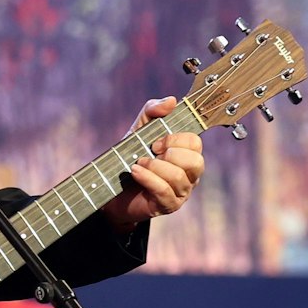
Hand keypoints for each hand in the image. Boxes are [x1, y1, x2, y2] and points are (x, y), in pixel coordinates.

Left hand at [102, 97, 203, 230]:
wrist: (111, 186)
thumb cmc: (130, 156)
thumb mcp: (139, 129)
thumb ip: (153, 111)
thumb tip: (171, 101)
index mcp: (187, 154)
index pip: (195, 143)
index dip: (176, 139)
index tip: (157, 141)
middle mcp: (190, 174)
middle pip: (196, 162)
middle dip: (170, 153)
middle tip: (151, 152)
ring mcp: (181, 192)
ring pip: (179, 177)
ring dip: (155, 166)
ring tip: (138, 163)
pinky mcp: (168, 205)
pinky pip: (164, 191)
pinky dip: (148, 178)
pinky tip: (135, 171)